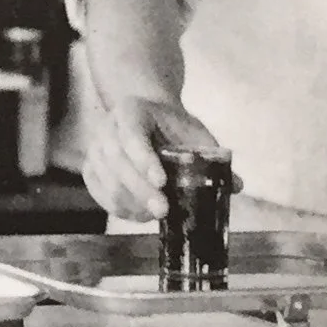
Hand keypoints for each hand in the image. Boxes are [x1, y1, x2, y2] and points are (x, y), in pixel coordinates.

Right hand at [82, 92, 224, 222]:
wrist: (148, 117)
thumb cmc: (173, 127)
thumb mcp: (194, 133)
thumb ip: (211, 156)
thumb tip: (236, 185)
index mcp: (131, 110)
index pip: (132, 135)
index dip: (144, 159)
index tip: (162, 181)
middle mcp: (107, 127)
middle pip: (117, 161)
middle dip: (140, 189)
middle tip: (163, 210)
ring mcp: (95, 148)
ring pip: (107, 180)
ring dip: (130, 202)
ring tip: (156, 215)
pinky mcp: (91, 168)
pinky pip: (99, 192)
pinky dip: (118, 207)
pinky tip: (140, 215)